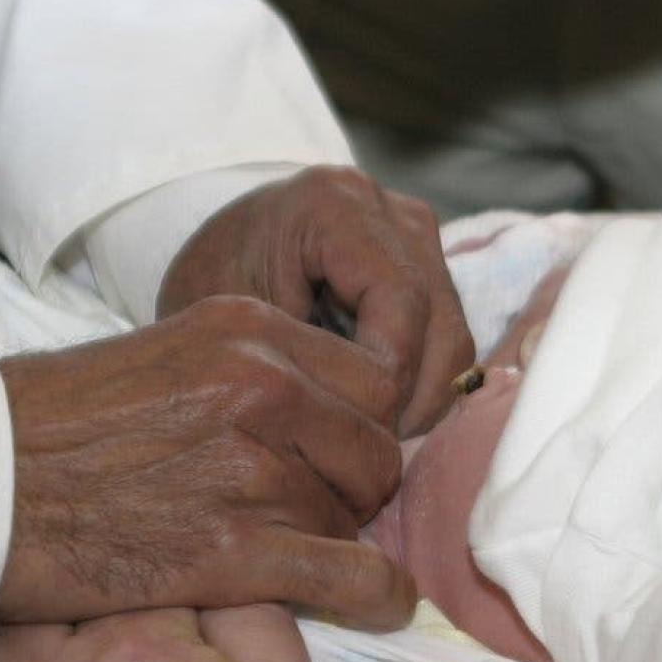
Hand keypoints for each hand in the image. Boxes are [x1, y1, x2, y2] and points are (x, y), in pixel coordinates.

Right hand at [0, 295, 415, 627]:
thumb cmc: (58, 418)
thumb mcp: (172, 349)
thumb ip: (255, 369)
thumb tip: (322, 409)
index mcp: (250, 330)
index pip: (374, 380)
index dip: (363, 423)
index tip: (337, 449)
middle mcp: (264, 388)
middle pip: (376, 446)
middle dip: (357, 482)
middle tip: (314, 501)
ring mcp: (251, 467)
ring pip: (352, 512)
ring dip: (331, 533)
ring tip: (279, 539)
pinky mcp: (233, 547)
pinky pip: (347, 573)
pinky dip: (374, 593)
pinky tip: (381, 600)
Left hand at [159, 167, 474, 436]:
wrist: (216, 265)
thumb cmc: (208, 296)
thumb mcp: (234, 330)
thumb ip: (300, 363)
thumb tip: (369, 424)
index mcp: (335, 204)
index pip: (399, 305)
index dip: (387, 383)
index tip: (353, 436)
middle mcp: (391, 210)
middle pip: (440, 326)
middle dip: (409, 403)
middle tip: (366, 456)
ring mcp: (418, 236)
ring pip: (453, 342)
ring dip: (421, 403)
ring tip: (370, 443)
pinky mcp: (429, 267)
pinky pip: (446, 342)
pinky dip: (421, 389)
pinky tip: (378, 419)